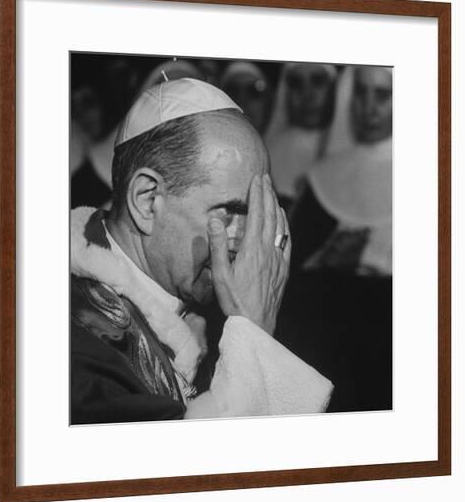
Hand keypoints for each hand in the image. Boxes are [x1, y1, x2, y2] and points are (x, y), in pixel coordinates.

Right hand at [207, 174, 290, 335]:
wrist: (256, 323)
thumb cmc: (234, 300)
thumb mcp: (219, 273)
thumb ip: (218, 245)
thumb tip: (215, 219)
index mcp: (252, 249)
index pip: (257, 214)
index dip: (257, 194)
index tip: (257, 179)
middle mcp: (268, 250)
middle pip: (271, 216)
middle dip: (267, 194)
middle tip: (265, 178)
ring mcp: (278, 259)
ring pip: (280, 226)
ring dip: (277, 207)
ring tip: (272, 194)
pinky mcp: (283, 269)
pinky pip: (286, 241)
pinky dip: (285, 226)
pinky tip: (283, 221)